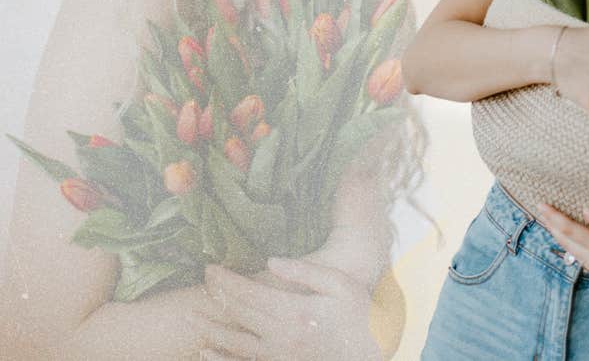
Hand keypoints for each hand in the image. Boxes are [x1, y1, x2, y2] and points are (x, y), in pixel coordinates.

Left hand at [193, 258, 381, 360]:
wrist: (372, 349)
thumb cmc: (360, 313)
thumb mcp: (339, 284)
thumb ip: (304, 272)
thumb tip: (271, 261)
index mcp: (294, 311)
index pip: (248, 293)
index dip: (225, 280)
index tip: (210, 268)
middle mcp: (281, 335)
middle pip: (238, 314)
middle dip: (216, 297)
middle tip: (201, 282)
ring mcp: (279, 355)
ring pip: (234, 343)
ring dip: (210, 329)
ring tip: (191, 318)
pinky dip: (223, 360)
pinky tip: (207, 353)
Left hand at [535, 203, 588, 298]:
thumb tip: (586, 210)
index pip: (569, 229)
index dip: (554, 216)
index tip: (541, 204)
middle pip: (565, 242)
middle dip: (551, 225)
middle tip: (540, 210)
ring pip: (571, 252)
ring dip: (559, 237)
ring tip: (551, 224)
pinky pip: (582, 259)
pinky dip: (572, 247)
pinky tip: (571, 242)